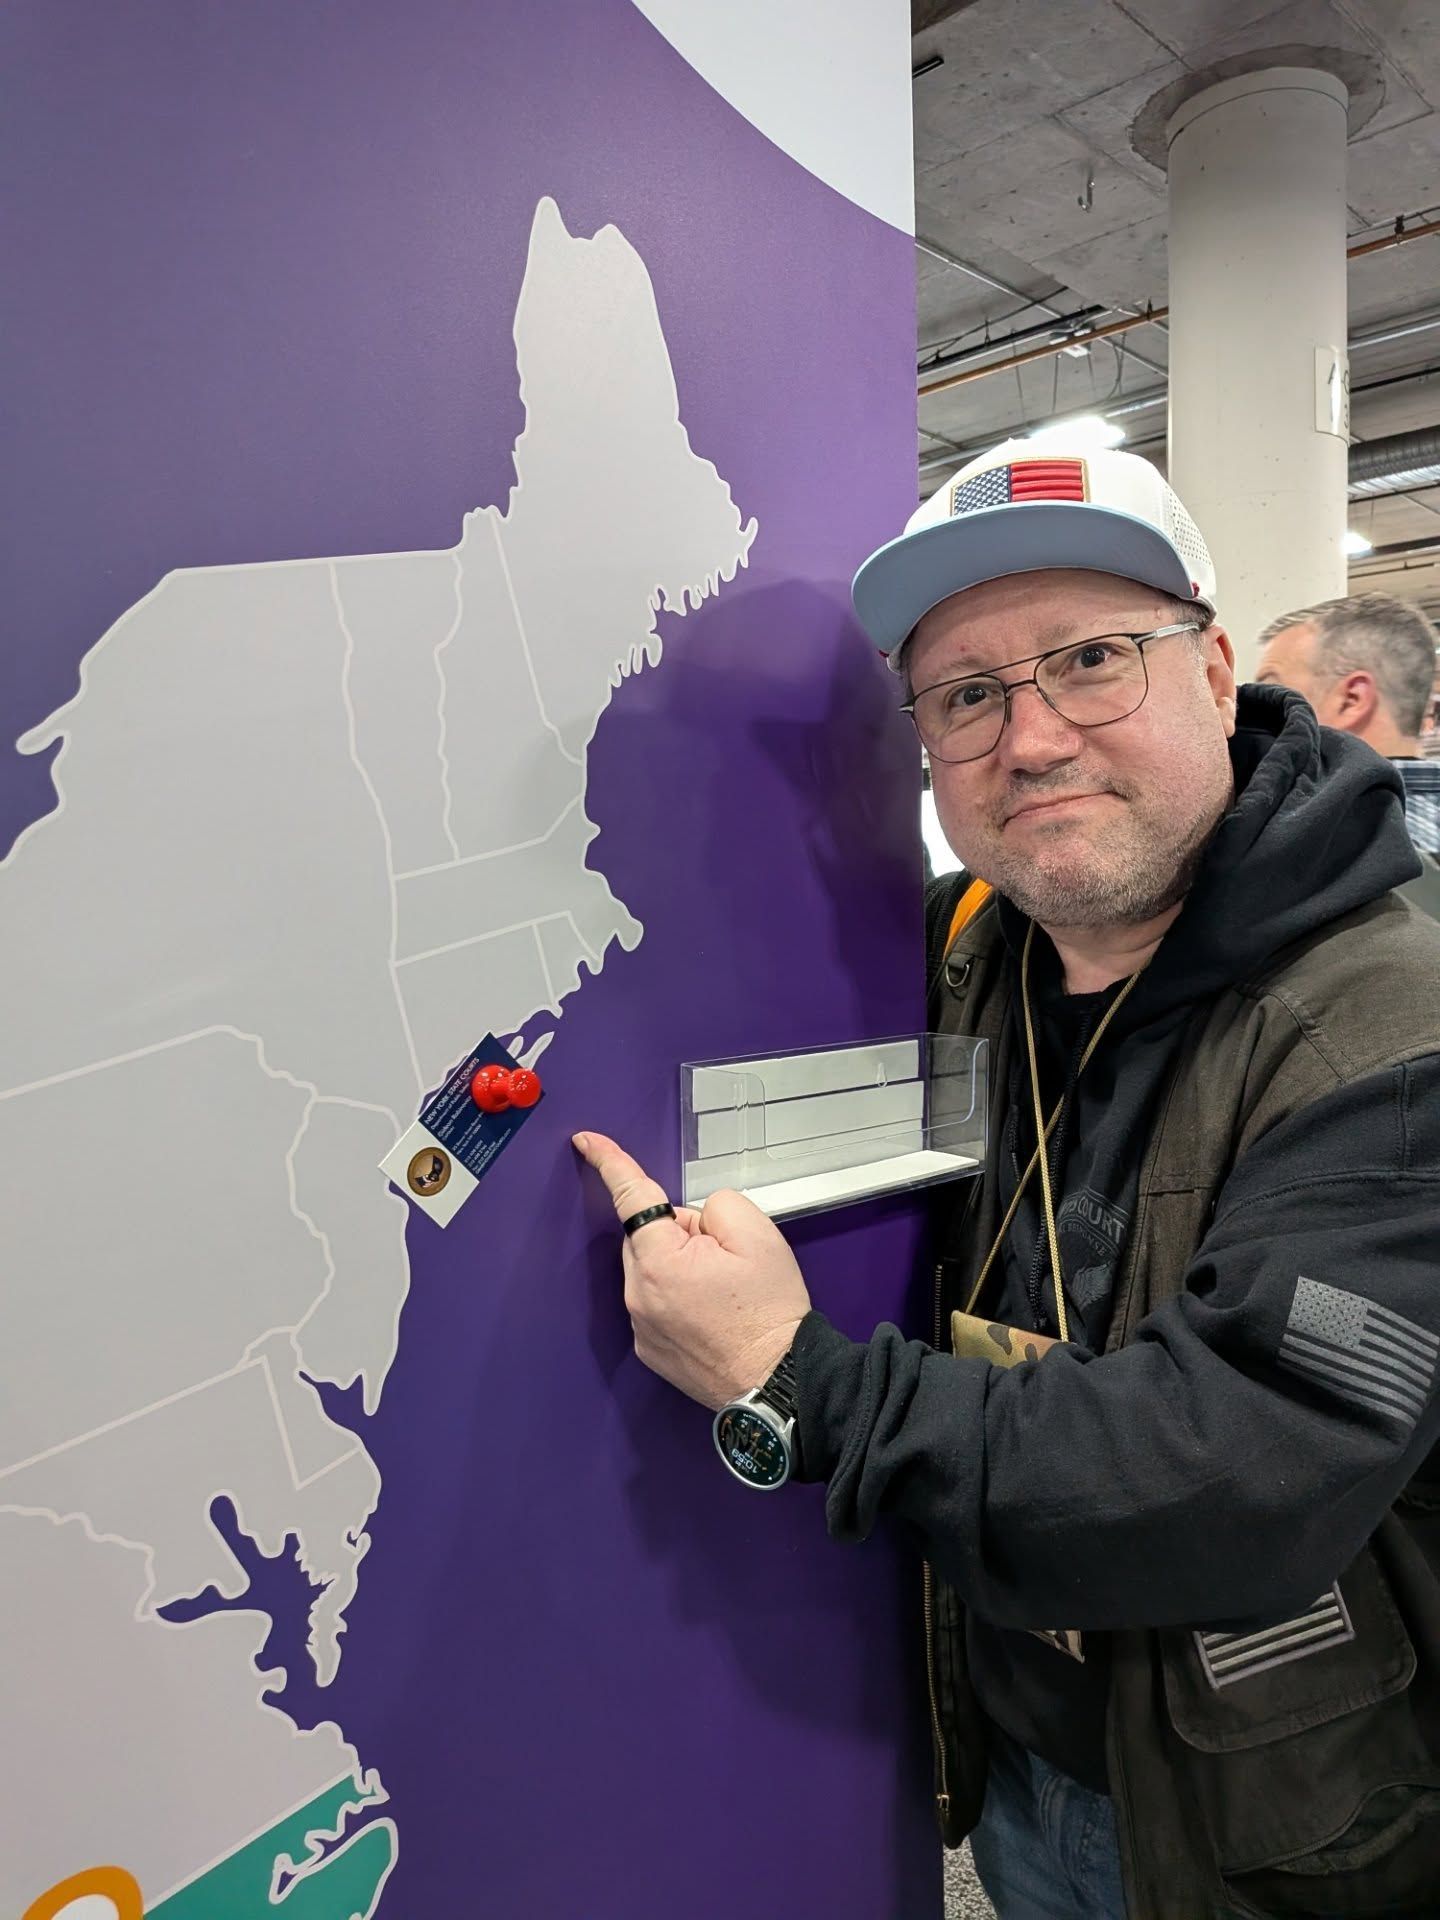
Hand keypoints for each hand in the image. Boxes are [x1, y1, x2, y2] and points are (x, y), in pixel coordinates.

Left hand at [573, 1131, 809, 1409]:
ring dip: (677, 1267)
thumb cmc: (770, 1314)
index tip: (586, 1142)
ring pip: (650, 1270)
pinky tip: (713, 1315)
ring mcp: (641, 1327)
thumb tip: (692, 1220)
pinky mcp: (650, 1350)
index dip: (610, 1162)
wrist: (779, 1382)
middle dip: (678, 1233)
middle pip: (646, 1237)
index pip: (630, 1197)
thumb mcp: (758, 1235)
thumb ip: (716, 1205)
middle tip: (725, 1258)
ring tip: (724, 1293)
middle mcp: (639, 1296)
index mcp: (660, 1261)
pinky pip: (654, 1303)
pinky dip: (676, 1298)